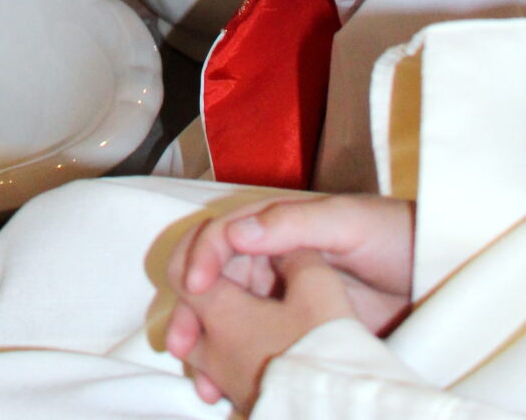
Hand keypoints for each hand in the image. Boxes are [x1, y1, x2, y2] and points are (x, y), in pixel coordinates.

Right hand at [166, 194, 414, 409]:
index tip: (193, 288)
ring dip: (207, 348)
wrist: (435, 274)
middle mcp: (267, 259)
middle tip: (182, 344)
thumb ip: (291, 222)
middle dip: (190, 312)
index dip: (200, 259)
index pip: (219, 237)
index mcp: (273, 227)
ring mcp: (279, 298)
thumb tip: (234, 232)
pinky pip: (254, 347)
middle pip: (213, 282)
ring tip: (202, 384)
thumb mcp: (345, 222)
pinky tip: (228, 393)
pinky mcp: (294, 332)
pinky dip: (235, 369)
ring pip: (227, 320)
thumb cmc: (392, 237)